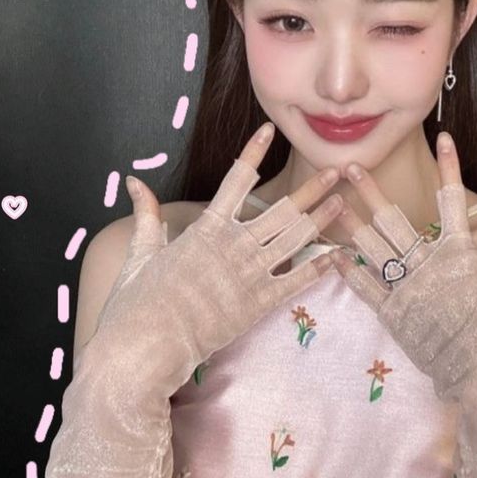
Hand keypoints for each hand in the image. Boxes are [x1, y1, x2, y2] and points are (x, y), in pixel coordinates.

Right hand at [105, 121, 344, 372]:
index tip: (269, 130)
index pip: (235, 179)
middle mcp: (234, 245)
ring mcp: (249, 274)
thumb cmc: (137, 302)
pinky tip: (339, 255)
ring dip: (321, 219)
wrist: (144, 347)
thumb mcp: (140, 252)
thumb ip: (146, 214)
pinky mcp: (258, 304)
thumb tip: (133, 180)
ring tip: (344, 202)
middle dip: (311, 189)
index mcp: (207, 229)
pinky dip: (318, 268)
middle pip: (282, 210)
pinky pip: (295, 281)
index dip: (253, 152)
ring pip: (294, 240)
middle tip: (336, 171)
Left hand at [327, 130, 476, 382]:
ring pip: (372, 249)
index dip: (449, 166)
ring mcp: (409, 290)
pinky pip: (366, 288)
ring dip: (350, 224)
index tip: (442, 139)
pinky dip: (348, 271)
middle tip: (352, 167)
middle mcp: (430, 264)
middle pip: (393, 220)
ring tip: (331, 203)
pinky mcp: (395, 317)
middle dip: (370, 191)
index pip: (453, 199)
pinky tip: (332, 255)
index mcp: (462, 253)